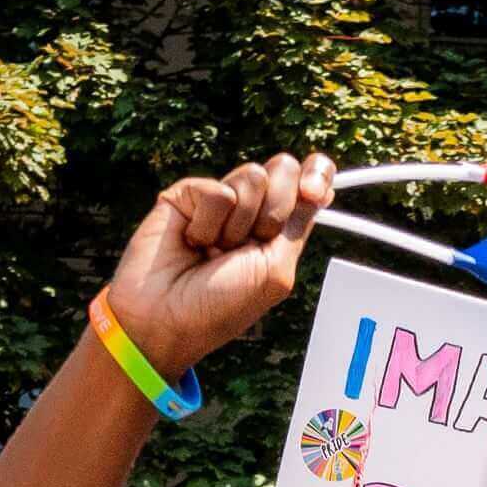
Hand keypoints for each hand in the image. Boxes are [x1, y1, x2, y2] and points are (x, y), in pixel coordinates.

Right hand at [96, 153, 338, 382]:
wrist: (167, 316)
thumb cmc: (221, 306)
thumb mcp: (275, 271)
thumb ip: (297, 226)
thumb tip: (319, 189)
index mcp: (280, 229)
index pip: (310, 182)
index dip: (318, 173)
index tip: (313, 191)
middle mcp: (253, 209)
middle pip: (286, 169)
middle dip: (276, 210)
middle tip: (250, 246)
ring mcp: (220, 199)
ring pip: (254, 176)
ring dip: (240, 225)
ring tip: (215, 251)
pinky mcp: (189, 194)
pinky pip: (218, 191)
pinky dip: (209, 225)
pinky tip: (193, 243)